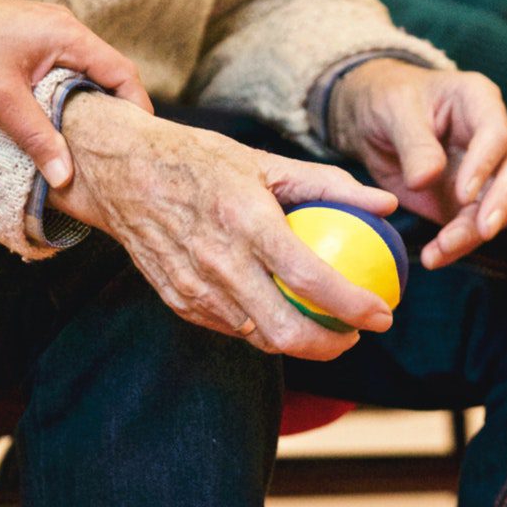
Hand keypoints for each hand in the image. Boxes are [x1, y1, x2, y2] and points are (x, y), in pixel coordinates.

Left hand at [0, 0, 152, 187]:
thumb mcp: (1, 100)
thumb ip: (37, 138)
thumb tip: (66, 178)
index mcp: (67, 35)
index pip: (122, 72)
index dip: (136, 109)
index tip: (138, 144)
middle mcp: (63, 28)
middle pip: (106, 74)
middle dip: (113, 112)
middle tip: (115, 152)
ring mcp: (44, 32)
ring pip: (81, 74)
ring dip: (85, 106)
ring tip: (87, 145)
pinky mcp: (26, 41)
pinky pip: (59, 71)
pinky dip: (63, 97)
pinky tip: (53, 123)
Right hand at [49, 93, 397, 360]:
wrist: (121, 171)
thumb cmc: (197, 160)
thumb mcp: (263, 160)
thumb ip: (328, 184)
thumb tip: (386, 204)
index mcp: (246, 221)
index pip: (311, 279)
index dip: (354, 306)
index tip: (382, 314)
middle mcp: (218, 261)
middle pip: (285, 331)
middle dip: (331, 345)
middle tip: (354, 334)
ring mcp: (194, 287)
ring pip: (257, 337)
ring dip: (296, 340)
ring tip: (320, 325)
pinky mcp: (177, 299)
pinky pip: (229, 327)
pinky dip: (258, 326)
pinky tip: (275, 311)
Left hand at [330, 59, 506, 269]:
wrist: (371, 120)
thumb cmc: (387, 101)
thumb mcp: (394, 111)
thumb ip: (413, 143)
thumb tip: (426, 179)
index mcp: (478, 101)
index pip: (497, 134)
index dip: (485, 164)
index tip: (463, 193)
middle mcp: (493, 136)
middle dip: (503, 202)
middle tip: (483, 230)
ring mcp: (486, 171)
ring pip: (502, 205)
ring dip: (476, 232)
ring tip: (442, 249)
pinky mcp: (469, 200)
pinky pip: (474, 226)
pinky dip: (458, 244)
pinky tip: (435, 256)